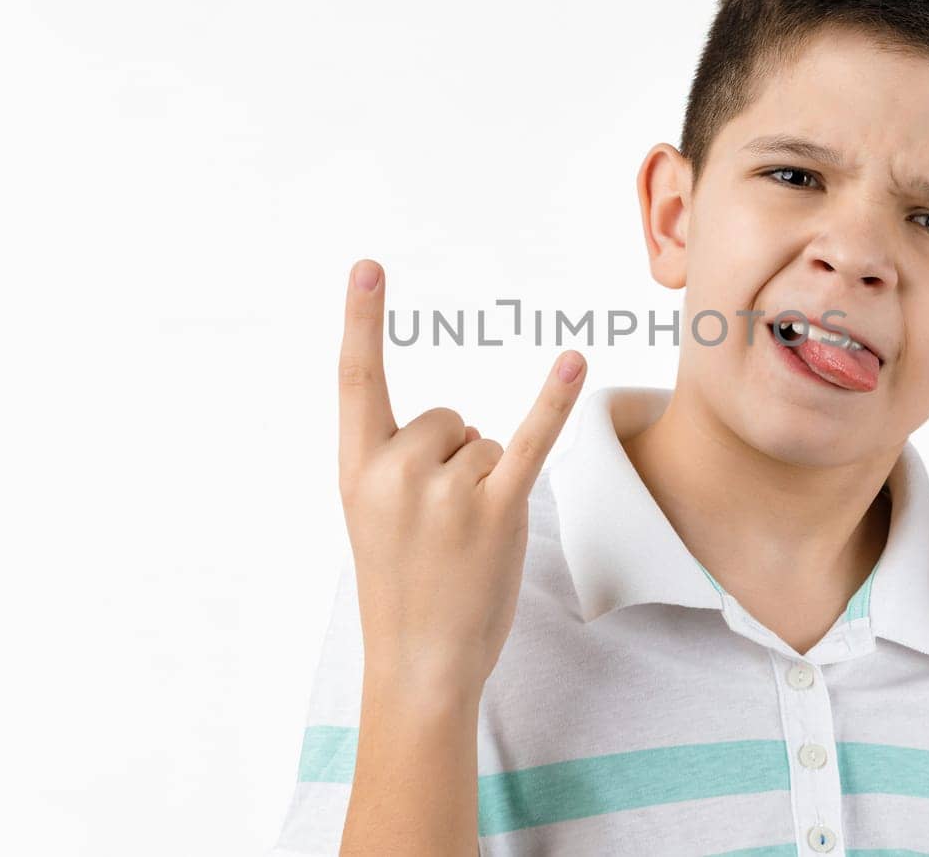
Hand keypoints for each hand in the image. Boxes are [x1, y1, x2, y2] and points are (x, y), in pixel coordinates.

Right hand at [336, 258, 586, 698]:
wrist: (417, 664)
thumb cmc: (401, 585)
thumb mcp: (371, 517)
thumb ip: (398, 461)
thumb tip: (464, 430)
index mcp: (354, 469)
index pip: (357, 379)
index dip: (362, 319)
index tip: (368, 264)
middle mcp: (395, 471)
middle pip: (449, 418)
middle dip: (455, 461)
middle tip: (438, 528)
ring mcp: (445, 491)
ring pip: (486, 442)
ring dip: (486, 485)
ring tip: (461, 542)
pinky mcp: (497, 510)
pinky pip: (530, 441)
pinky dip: (555, 401)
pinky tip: (574, 360)